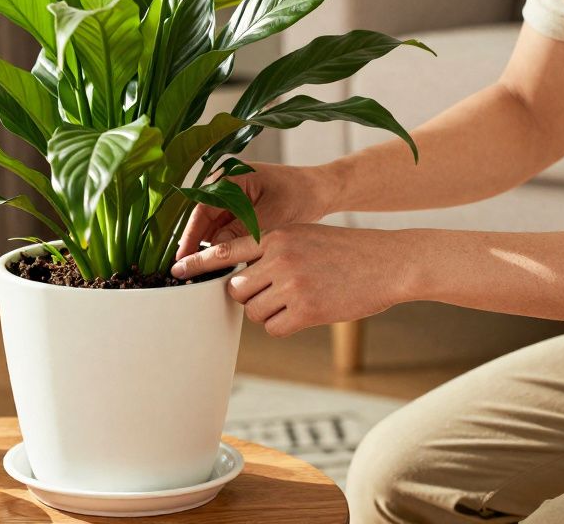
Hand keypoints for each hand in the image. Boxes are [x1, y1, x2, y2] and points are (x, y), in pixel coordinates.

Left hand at [171, 223, 415, 335]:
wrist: (388, 262)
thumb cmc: (346, 251)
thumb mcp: (303, 236)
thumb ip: (270, 250)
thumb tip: (237, 276)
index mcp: (276, 235)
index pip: (225, 250)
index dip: (197, 263)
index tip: (175, 271)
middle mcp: (279, 257)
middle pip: (235, 288)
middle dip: (247, 296)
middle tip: (273, 293)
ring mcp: (292, 284)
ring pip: (252, 311)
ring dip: (267, 311)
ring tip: (297, 299)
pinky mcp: (306, 310)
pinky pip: (273, 328)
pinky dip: (284, 325)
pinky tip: (306, 313)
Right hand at [176, 161, 334, 259]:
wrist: (322, 190)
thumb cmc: (301, 193)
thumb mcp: (271, 214)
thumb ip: (242, 231)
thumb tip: (217, 252)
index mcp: (230, 177)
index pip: (201, 209)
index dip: (191, 236)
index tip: (183, 259)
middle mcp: (226, 187)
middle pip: (204, 220)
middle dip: (199, 245)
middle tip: (192, 272)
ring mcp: (233, 199)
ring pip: (214, 228)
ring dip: (213, 248)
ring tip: (208, 271)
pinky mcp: (242, 211)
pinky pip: (227, 231)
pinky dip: (227, 246)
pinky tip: (226, 264)